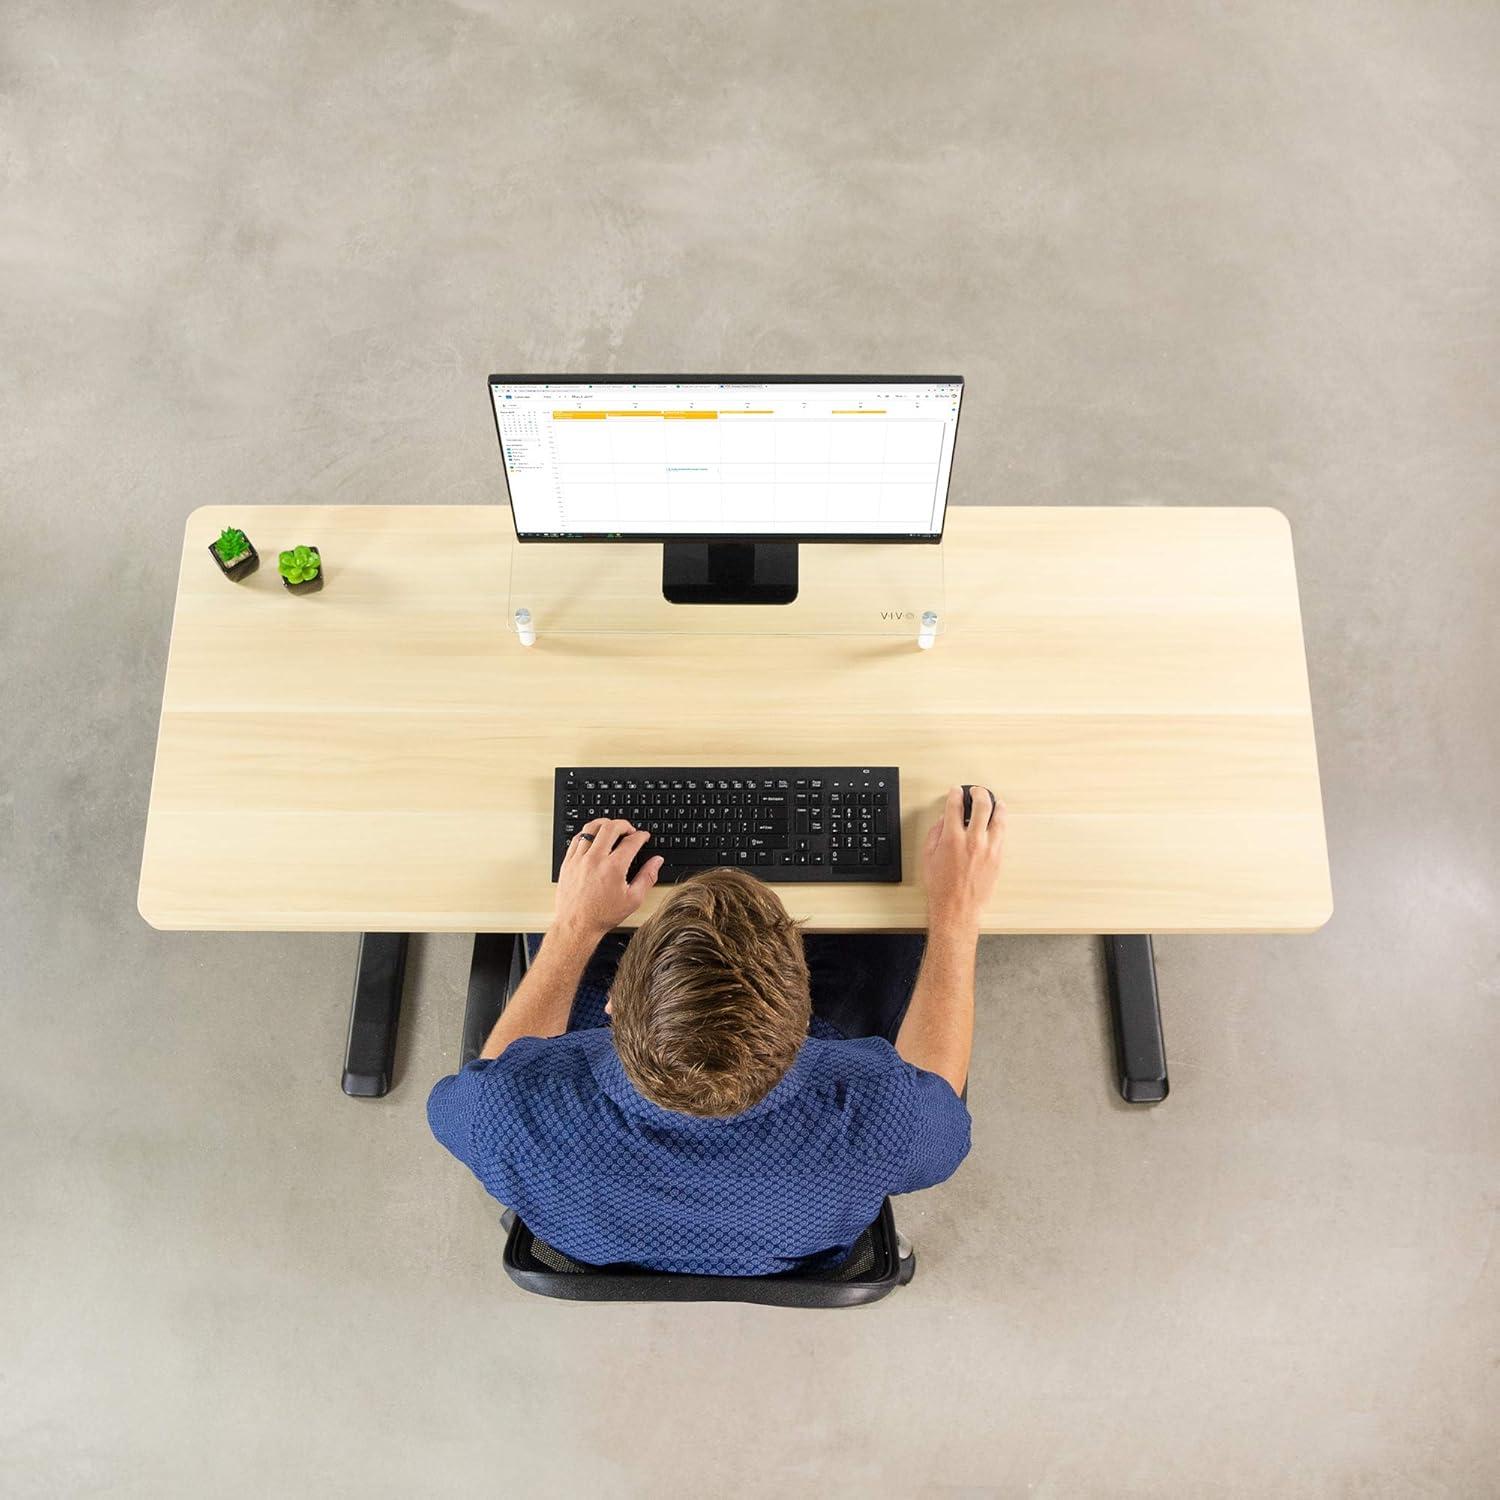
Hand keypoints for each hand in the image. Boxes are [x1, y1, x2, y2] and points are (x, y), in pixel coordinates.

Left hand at [555, 818, 662, 943]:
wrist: (576, 925)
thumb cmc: (603, 915)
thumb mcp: (633, 899)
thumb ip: (647, 877)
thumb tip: (657, 862)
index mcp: (614, 868)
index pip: (631, 841)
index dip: (641, 835)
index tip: (644, 836)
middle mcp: (595, 859)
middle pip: (611, 827)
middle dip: (624, 824)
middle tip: (629, 830)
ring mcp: (579, 859)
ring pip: (591, 828)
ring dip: (604, 824)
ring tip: (611, 829)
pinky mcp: (568, 862)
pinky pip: (577, 839)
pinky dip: (588, 834)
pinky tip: (594, 839)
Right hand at [922, 785, 1005, 932]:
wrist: (957, 908)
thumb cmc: (941, 887)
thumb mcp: (928, 857)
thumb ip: (935, 834)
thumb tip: (943, 821)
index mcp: (952, 839)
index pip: (955, 806)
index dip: (955, 794)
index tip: (955, 792)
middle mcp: (973, 841)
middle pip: (982, 806)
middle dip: (979, 793)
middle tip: (976, 791)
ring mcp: (989, 849)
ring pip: (999, 818)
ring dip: (997, 805)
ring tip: (995, 802)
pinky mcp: (998, 858)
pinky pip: (1002, 834)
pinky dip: (1000, 823)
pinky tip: (999, 820)